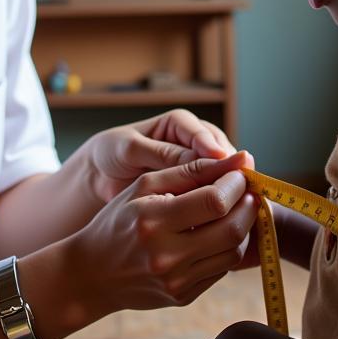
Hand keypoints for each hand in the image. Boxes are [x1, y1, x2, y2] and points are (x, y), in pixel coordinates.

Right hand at [73, 152, 257, 314]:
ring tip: (234, 210)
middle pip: (231, 229)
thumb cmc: (119, 220)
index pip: (214, 201)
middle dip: (247, 205)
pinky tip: (217, 233)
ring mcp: (177, 281)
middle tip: (246, 191)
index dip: (235, 184)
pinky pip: (221, 269)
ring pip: (233, 252)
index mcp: (154, 221)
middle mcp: (167, 256)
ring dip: (243, 227)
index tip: (239, 173)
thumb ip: (192, 169)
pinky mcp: (183, 296)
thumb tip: (239, 158)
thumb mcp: (145, 185)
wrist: (93, 273)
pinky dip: (227, 247)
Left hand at [86, 109, 238, 202]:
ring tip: (232, 204)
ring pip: (223, 174)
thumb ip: (163, 153)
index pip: (204, 134)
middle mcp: (195, 140)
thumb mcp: (132, 149)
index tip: (222, 161)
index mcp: (180, 123)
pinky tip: (222, 216)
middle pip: (223, 154)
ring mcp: (198, 164)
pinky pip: (214, 192)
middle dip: (229, 171)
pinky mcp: (196, 186)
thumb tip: (200, 158)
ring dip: (228, 189)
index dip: (215, 150)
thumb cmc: (114, 152)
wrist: (101, 172)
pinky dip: (219, 202)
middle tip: (236, 186)